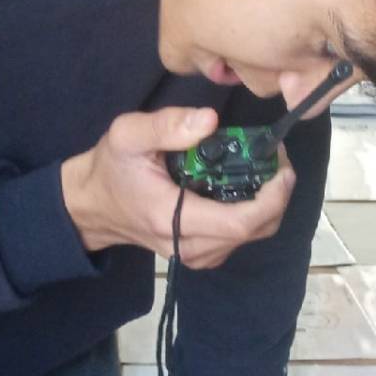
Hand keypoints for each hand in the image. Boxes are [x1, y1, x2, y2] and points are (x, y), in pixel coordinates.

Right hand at [60, 106, 295, 267]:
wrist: (92, 204)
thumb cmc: (111, 168)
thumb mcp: (128, 135)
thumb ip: (168, 125)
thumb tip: (210, 120)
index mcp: (172, 218)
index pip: (239, 223)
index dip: (272, 198)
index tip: (282, 168)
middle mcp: (188, 246)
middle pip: (255, 232)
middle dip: (277, 197)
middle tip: (277, 160)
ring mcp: (194, 254)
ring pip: (252, 238)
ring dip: (269, 205)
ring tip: (265, 168)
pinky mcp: (199, 254)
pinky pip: (239, 239)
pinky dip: (254, 214)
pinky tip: (248, 186)